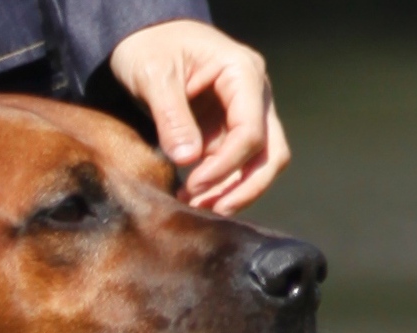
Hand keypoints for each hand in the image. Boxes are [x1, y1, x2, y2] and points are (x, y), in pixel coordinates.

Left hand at [107, 21, 288, 213]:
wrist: (145, 37)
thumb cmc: (150, 48)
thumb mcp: (154, 76)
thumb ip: (172, 117)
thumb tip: (188, 160)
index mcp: (243, 74)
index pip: (250, 131)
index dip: (225, 166)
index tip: (192, 187)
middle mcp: (253, 95)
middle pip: (271, 152)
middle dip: (244, 187)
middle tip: (207, 211)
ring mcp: (243, 114)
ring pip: (259, 163)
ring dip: (233, 192)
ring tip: (195, 210)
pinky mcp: (226, 131)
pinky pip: (235, 166)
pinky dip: (220, 186)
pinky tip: (191, 199)